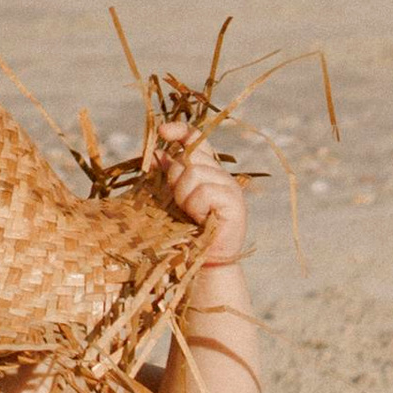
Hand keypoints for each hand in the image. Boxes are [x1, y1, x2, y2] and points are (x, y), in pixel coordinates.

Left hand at [149, 122, 247, 264]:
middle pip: (188, 158)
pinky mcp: (235, 201)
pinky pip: (204, 192)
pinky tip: (202, 219)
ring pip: (193, 174)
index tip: (162, 130)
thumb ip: (170, 175)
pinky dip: (196, 207)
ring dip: (184, 197)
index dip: (180, 131)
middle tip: (182, 204)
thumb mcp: (175, 198)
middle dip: (175, 180)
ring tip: (193, 215)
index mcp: (208, 171)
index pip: (196, 139)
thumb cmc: (187, 232)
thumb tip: (157, 152)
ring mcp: (230, 186)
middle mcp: (221, 174)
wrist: (205, 261)